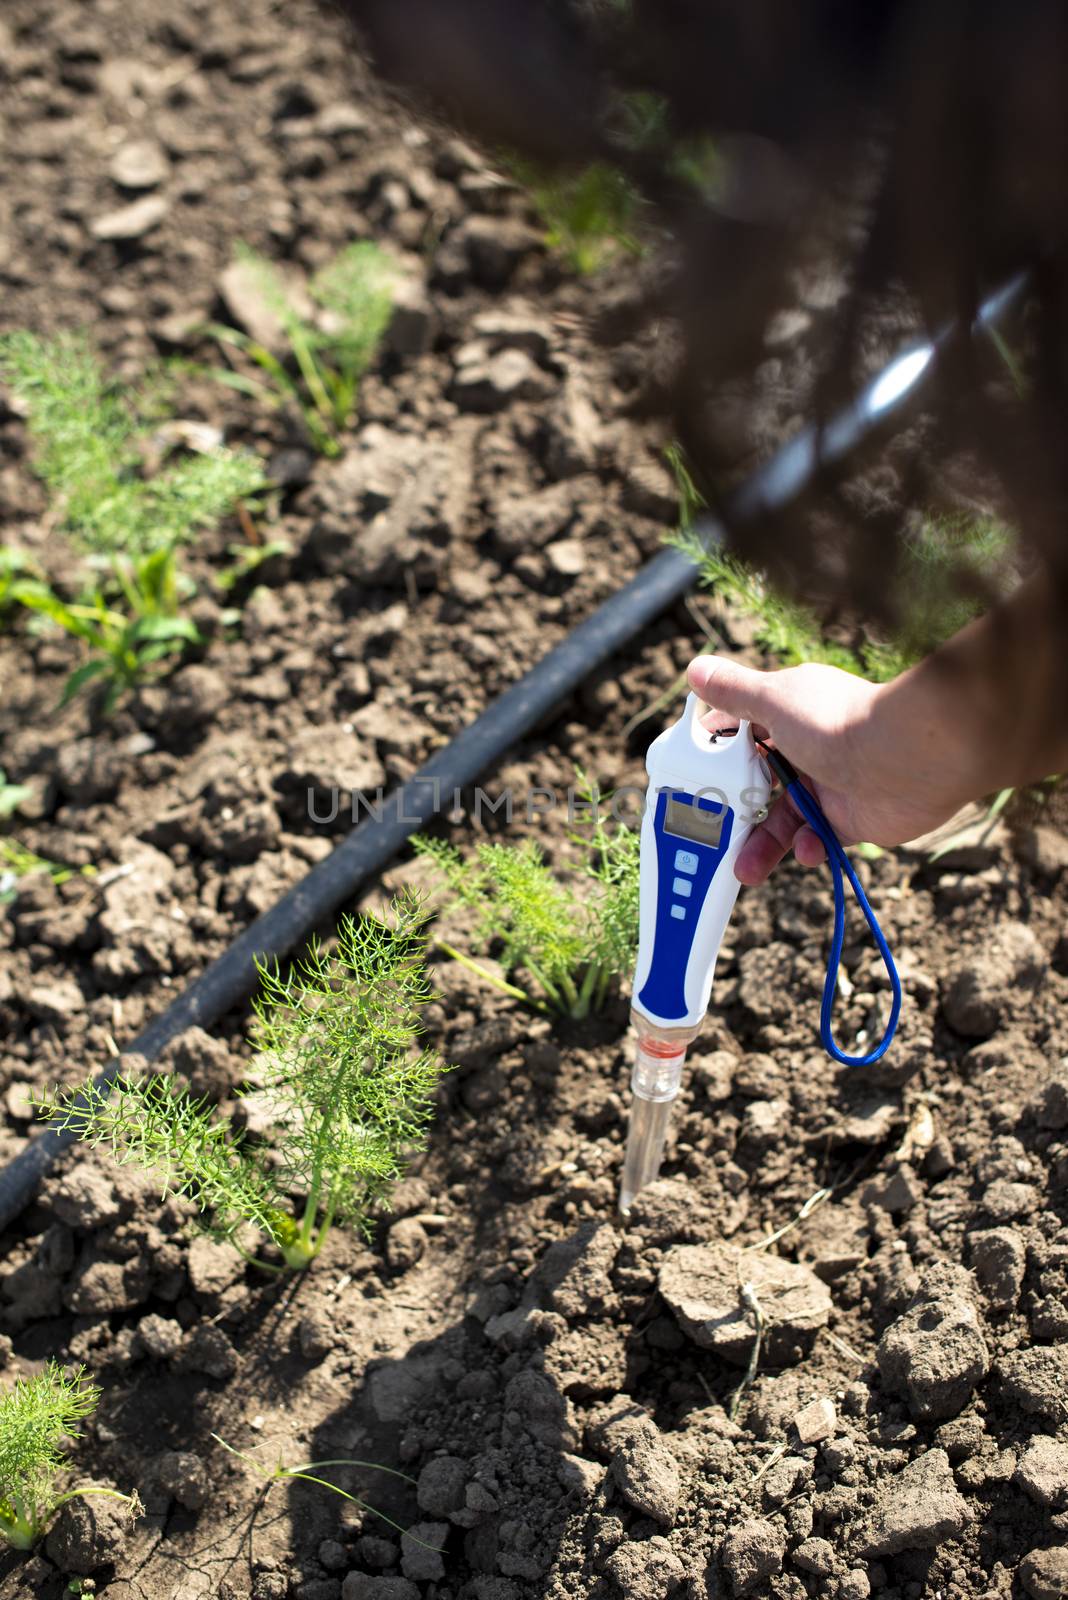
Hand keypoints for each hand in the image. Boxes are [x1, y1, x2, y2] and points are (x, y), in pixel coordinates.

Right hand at [686, 655, 979, 884]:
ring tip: (745, 869)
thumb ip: (733, 692)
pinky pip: (817, 838)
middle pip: (757, 784)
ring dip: (763, 845)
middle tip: (713, 833)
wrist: (908, 760)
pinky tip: (808, 847)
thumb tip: (694, 667)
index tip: (690, 777)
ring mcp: (827, 783)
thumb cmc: (837, 723)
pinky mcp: (848, 817)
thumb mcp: (773, 701)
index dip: (715, 755)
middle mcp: (806, 748)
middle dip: (735, 811)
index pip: (740, 733)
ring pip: (783, 819)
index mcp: (786, 713)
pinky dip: (808, 846)